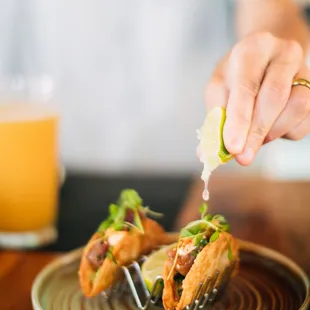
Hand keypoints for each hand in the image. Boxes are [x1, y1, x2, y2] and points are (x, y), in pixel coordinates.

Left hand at [205, 31, 309, 165]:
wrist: (267, 58)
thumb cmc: (238, 75)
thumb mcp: (220, 88)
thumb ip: (216, 117)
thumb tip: (210, 152)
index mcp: (253, 49)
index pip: (246, 87)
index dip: (240, 120)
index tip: (233, 147)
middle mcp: (283, 54)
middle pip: (274, 97)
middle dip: (256, 133)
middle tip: (242, 157)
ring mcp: (304, 70)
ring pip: (297, 108)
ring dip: (272, 132)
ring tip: (254, 136)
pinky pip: (306, 120)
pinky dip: (286, 132)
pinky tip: (271, 129)